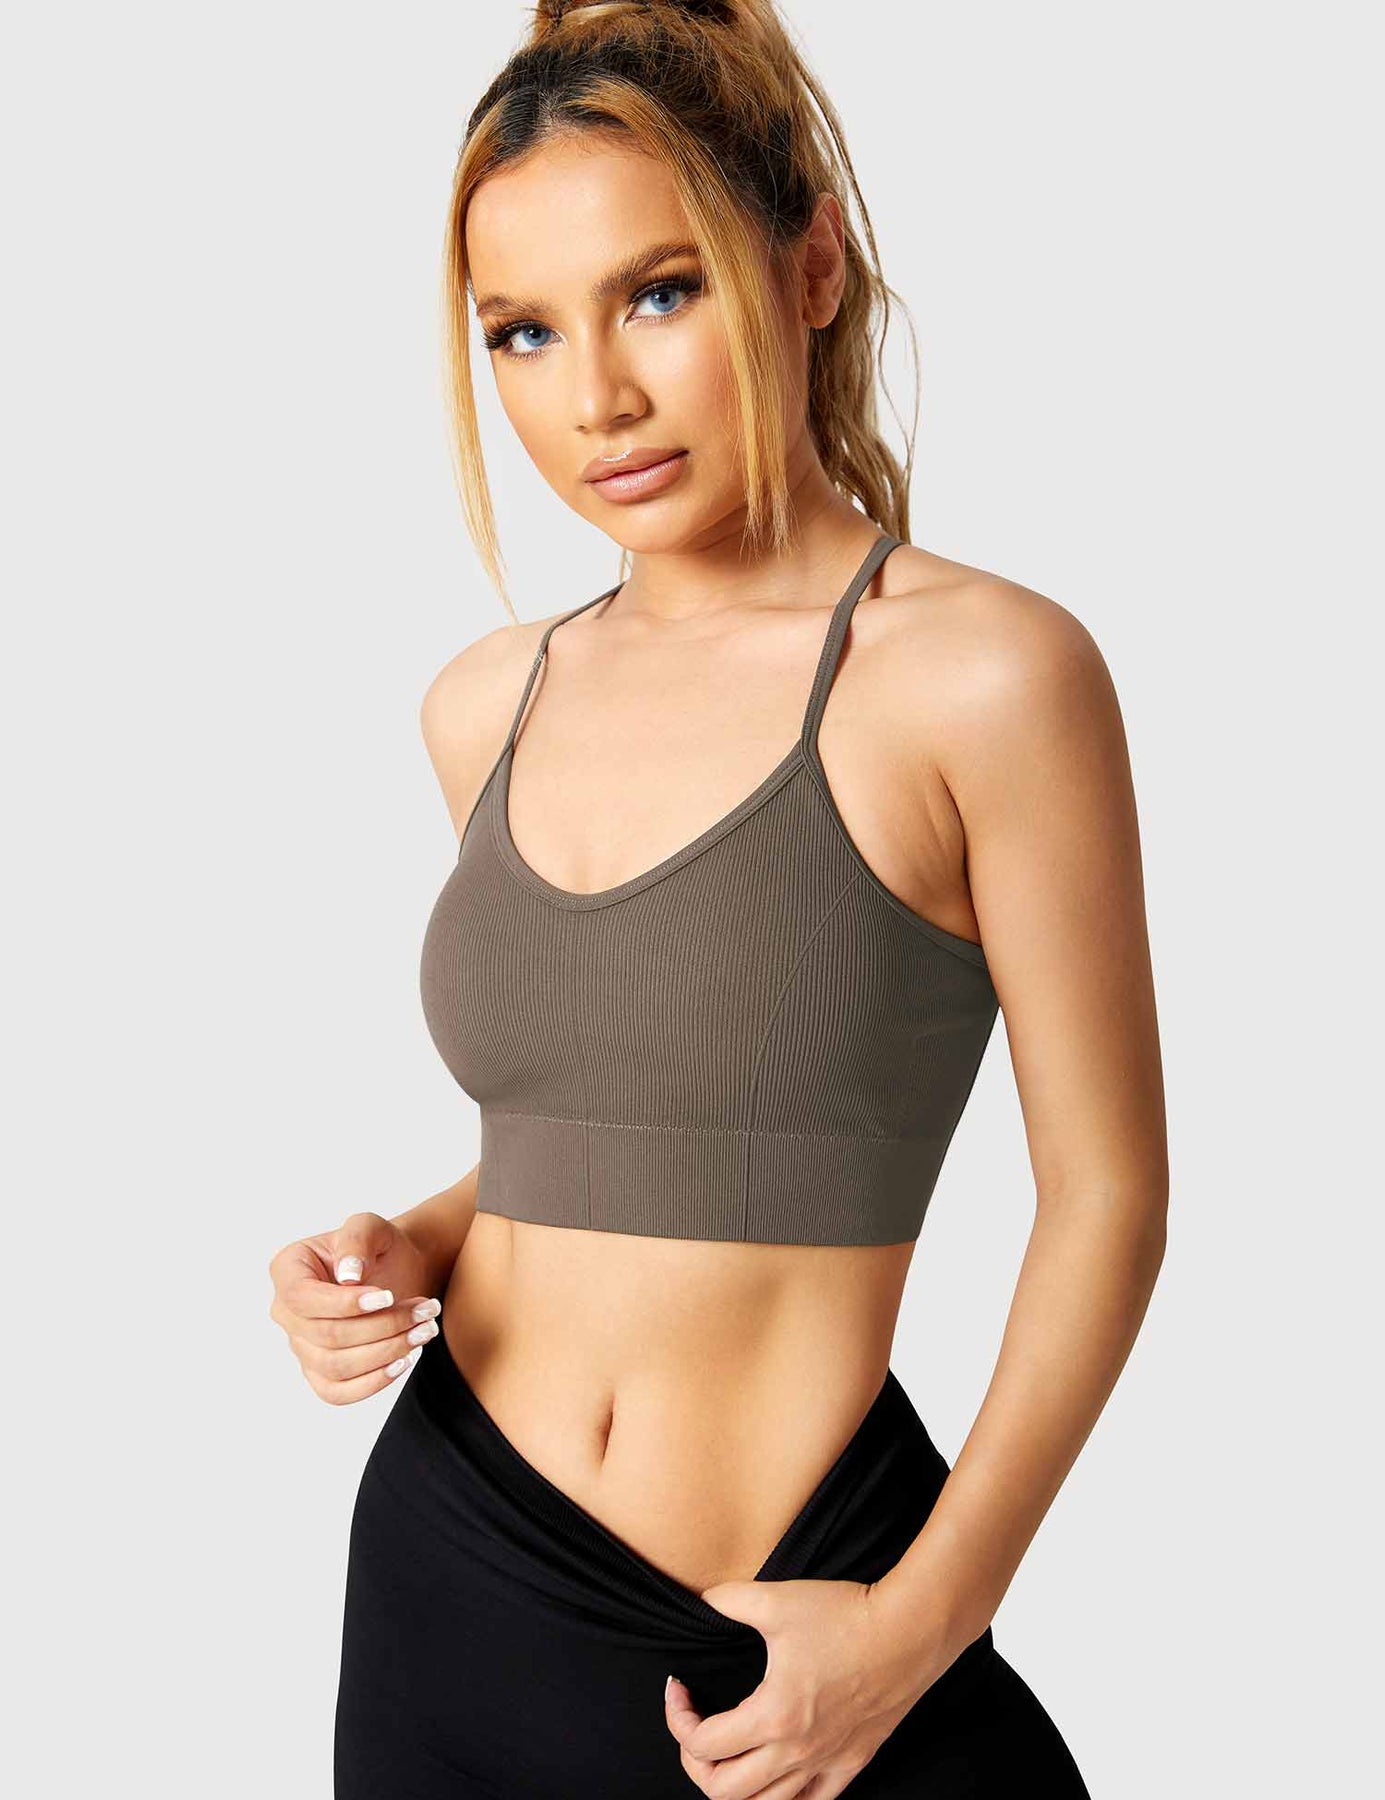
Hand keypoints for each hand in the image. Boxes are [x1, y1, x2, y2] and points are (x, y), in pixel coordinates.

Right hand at [267, 1210, 441, 1404]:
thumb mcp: (372, 1227)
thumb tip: (348, 1276)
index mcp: (288, 1270)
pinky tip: (403, 1361)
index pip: (303, 1298)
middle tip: (426, 1311)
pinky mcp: (319, 1372)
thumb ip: (358, 1240)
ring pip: (335, 1366)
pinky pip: (336, 1392)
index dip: (345, 1304)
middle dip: (382, 1326)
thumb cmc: (380, 1246)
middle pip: (326, 1335)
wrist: (399, 1270)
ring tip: (424, 1330)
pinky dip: (372, 1383)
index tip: (390, 1296)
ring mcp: (300, 1345)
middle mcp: (286, 1311)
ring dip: (386, 1352)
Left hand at [664, 1577, 956, 1797]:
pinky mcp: (853, 1763)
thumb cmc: (845, 1615)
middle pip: (724, 1791)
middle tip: (694, 1729)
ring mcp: (827, 1763)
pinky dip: (784, 1798)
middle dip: (695, 1763)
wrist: (910, 1630)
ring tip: (728, 1754)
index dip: (677, 1718)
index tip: (679, 1688)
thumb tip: (702, 1598)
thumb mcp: (777, 1600)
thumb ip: (729, 1599)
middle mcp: (796, 1752)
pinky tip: (777, 1773)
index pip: (704, 1743)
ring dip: (735, 1786)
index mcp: (773, 1716)